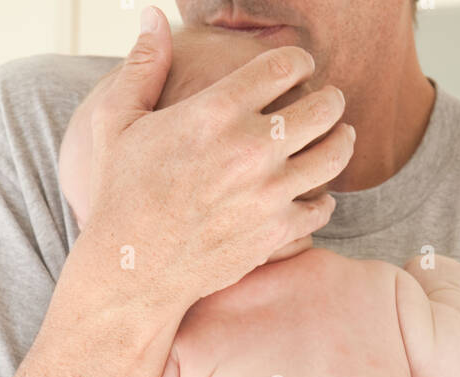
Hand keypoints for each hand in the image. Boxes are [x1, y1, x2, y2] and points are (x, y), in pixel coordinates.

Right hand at [78, 8, 354, 311]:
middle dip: (332, 99)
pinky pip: (321, 208)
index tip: (301, 66)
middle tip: (331, 101)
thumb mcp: (117, 120)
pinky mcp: (275, 234)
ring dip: (342, 141)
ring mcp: (268, 195)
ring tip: (340, 138)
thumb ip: (143, 64)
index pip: (284, 66)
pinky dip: (324, 198)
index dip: (300, 61)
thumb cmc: (120, 194)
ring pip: (333, 156)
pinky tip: (316, 192)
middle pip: (323, 107)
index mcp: (216, 112)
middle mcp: (249, 149)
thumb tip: (153, 15)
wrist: (132, 269)